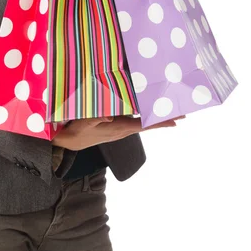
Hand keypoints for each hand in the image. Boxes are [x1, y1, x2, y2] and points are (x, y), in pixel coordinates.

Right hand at [52, 114, 185, 150]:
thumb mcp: (82, 124)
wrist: (67, 142)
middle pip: (148, 123)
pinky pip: (133, 118)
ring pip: (142, 120)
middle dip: (164, 118)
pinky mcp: (114, 124)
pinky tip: (146, 107)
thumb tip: (108, 116)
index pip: (144, 125)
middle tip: (182, 112)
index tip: (177, 120)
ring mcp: (119, 127)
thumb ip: (94, 119)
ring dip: (155, 115)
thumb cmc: (75, 132)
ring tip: (168, 107)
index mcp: (119, 128)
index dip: (159, 122)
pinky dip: (143, 113)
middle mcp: (122, 129)